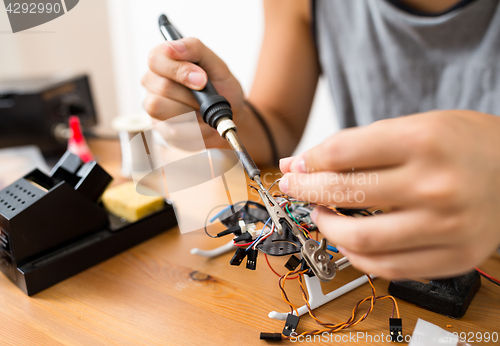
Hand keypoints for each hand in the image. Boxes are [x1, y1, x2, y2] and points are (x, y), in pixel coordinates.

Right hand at [142, 38, 244, 148]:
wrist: (231, 116)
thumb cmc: (220, 87)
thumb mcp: (216, 64)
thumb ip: (195, 49)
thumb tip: (172, 47)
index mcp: (164, 61)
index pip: (156, 59)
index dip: (179, 70)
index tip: (202, 79)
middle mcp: (153, 83)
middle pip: (161, 87)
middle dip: (191, 95)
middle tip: (208, 98)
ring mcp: (154, 107)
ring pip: (161, 109)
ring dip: (192, 112)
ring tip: (205, 111)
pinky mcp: (161, 129)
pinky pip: (173, 130)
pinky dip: (196, 129)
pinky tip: (203, 124)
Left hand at [279, 110, 499, 279]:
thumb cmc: (462, 144)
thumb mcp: (412, 127)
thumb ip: (357, 146)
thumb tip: (301, 164)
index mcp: (424, 142)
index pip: (342, 153)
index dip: (307, 162)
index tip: (295, 167)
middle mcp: (435, 186)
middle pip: (345, 194)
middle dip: (306, 192)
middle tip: (296, 189)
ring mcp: (446, 227)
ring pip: (359, 240)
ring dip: (326, 228)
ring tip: (322, 215)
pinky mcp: (451, 257)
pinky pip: (386, 268)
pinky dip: (355, 255)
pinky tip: (348, 240)